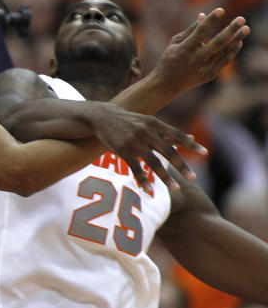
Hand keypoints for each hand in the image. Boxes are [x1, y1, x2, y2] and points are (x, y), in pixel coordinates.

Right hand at [88, 103, 204, 189]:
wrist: (102, 117)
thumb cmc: (130, 121)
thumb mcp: (149, 122)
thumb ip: (169, 132)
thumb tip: (192, 137)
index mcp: (155, 124)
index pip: (177, 135)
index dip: (191, 144)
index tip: (205, 153)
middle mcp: (146, 133)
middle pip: (168, 151)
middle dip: (181, 165)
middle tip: (193, 178)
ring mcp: (134, 142)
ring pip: (153, 162)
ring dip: (166, 177)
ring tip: (176, 189)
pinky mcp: (122, 151)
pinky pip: (135, 168)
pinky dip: (143, 180)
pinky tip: (149, 190)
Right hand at [153, 9, 248, 93]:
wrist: (167, 84)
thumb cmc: (170, 59)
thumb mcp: (174, 43)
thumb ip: (190, 30)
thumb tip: (203, 15)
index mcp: (184, 50)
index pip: (200, 32)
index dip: (211, 20)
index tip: (221, 10)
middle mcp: (195, 59)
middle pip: (217, 43)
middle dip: (230, 30)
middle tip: (241, 19)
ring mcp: (203, 69)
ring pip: (223, 52)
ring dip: (236, 39)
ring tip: (245, 28)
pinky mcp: (209, 75)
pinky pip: (224, 61)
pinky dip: (232, 51)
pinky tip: (238, 41)